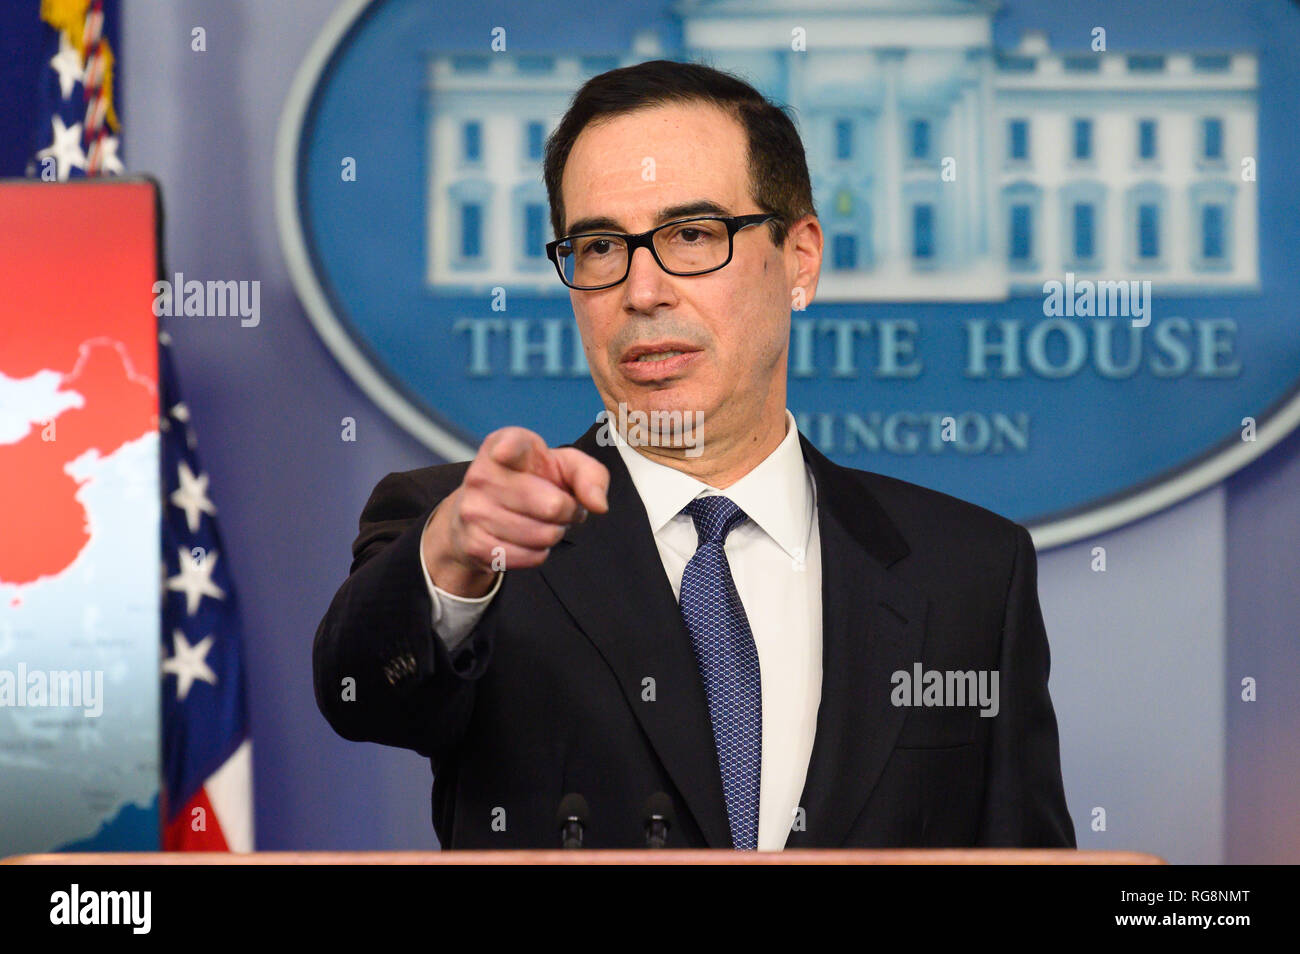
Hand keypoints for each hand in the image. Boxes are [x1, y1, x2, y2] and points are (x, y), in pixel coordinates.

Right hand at [421, 427, 609, 596]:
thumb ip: (591, 475)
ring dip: (555, 533)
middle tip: (561, 506)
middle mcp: (481, 475)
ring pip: (543, 535)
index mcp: (502, 445)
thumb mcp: (565, 466)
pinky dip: (540, 553)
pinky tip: (530, 539)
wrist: (485, 512)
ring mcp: (473, 511)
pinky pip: (530, 557)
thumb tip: (598, 505)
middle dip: (568, 511)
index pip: (506, 446)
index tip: (505, 453)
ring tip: (545, 521)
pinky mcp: (475, 544)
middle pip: (552, 505)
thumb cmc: (532, 481)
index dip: (508, 450)